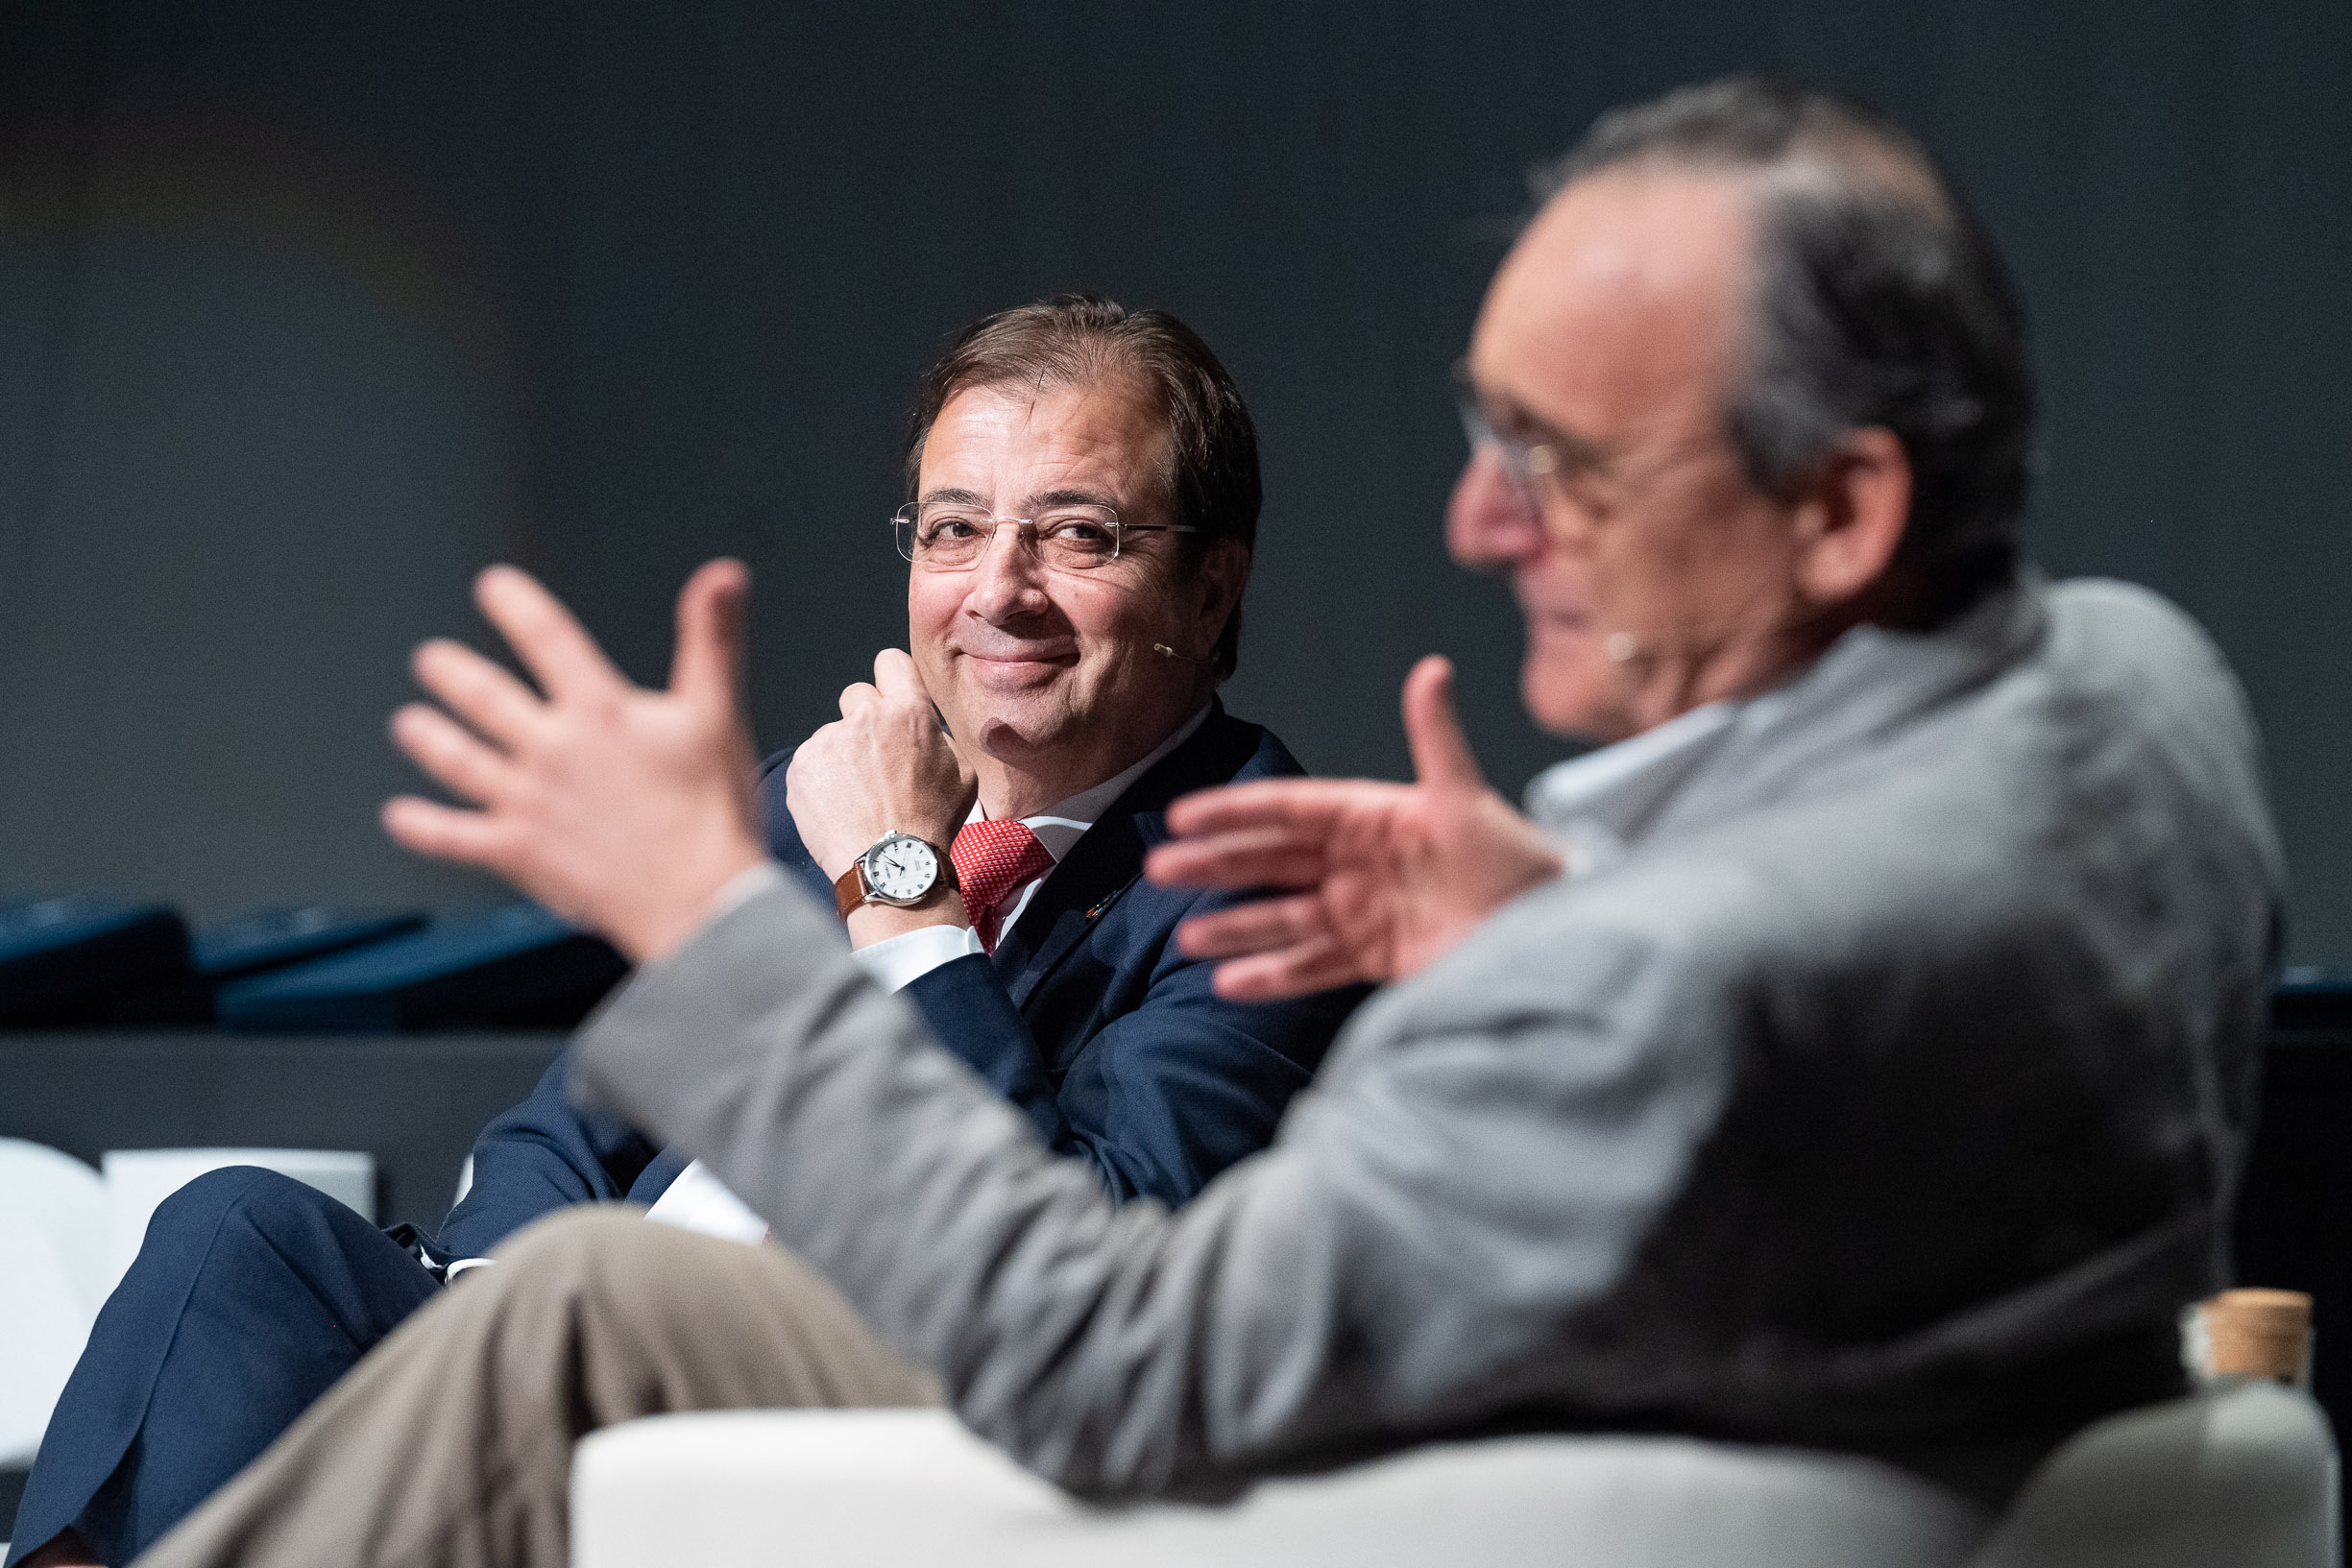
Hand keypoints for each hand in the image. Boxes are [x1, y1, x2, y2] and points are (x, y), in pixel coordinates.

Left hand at [382, 560, 766, 964]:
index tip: (493, 587)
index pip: (549, 640)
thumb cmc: (712, 811)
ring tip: (409, 723)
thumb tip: (723, 574)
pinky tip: (399, 816)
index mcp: (600, 711)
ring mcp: (529, 802)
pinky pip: (456, 837)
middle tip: (431, 660)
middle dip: (453, 674)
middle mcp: (553, 749)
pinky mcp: (519, 851)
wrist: (698, 899)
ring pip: (461, 761)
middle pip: (486, 699)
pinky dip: (423, 827)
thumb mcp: (718, 714)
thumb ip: (712, 640)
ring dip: (429, 739)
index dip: (517, 606)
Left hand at [784, 649, 975, 877]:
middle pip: (857, 695)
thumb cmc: (931, 824)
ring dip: (843, 756)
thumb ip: (938, 737)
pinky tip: (839, 807)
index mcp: (909, 712)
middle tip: (875, 760)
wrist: (890, 866)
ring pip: (833, 734)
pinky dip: (821, 780)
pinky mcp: (800, 765)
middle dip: (864, 720)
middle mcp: (865, 717)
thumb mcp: (962, 774)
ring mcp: (827, 740)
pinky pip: (811, 761)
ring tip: (858, 797)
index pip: (890, 661)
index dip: (891, 679)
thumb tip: (923, 726)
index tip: (890, 698)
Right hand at [1145, 656, 1564, 1000]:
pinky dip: (1275, 975)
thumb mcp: (1470, 800)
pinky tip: (1233, 983)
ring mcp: (1365, 912)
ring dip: (1237, 926)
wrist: (1555, 930)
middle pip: (1274, 862)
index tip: (1185, 815)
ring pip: (1285, 918)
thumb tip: (1432, 668)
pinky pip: (1314, 966)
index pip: (1290, 810)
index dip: (1237, 811)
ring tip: (1188, 938)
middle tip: (1160, 871)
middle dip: (1218, 866)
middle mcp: (1359, 862)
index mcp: (1373, 815)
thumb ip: (1437, 738)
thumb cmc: (1519, 859)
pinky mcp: (1378, 958)